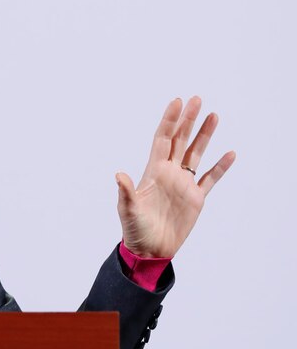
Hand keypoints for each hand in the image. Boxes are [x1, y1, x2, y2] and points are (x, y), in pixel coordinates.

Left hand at [116, 96, 234, 257]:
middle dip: (188, 120)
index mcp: (153, 171)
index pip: (162, 139)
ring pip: (196, 154)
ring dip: (205, 136)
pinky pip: (210, 179)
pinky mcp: (195, 198)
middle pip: (180, 140)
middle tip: (197, 99)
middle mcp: (169, 173)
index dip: (169, 121)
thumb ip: (126, 192)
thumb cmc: (135, 229)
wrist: (150, 250)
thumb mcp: (127, 210)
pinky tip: (230, 153)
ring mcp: (183, 184)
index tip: (177, 102)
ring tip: (214, 115)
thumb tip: (118, 175)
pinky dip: (220, 167)